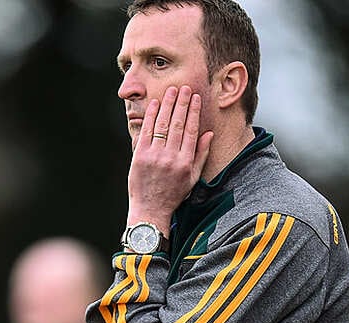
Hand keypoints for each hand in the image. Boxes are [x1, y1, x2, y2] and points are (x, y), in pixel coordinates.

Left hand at [127, 85, 213, 234]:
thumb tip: (209, 133)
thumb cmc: (173, 194)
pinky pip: (147, 131)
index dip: (194, 112)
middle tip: (185, 87)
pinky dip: (152, 116)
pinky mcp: (140, 156)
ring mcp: (155, 156)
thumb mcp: (193, 178)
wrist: (150, 208)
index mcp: (186, 162)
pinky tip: (156, 104)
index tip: (196, 98)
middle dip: (182, 103)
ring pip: (163, 124)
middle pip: (178, 124)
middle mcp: (171, 158)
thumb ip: (201, 155)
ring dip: (168, 104)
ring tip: (172, 90)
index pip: (192, 131)